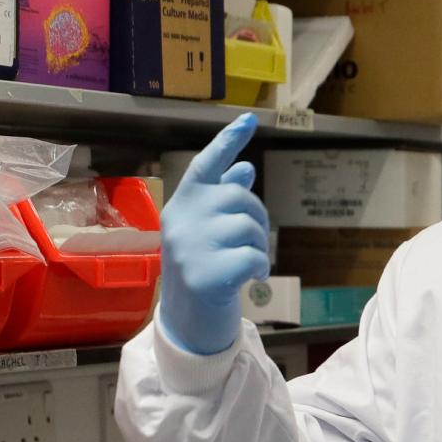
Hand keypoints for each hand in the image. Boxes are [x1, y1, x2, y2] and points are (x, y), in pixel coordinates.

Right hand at [159, 113, 269, 354]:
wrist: (188, 323)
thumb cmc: (204, 271)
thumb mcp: (210, 232)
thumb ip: (225, 200)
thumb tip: (245, 168)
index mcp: (180, 204)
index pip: (206, 165)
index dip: (228, 141)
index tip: (250, 119)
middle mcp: (181, 219)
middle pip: (239, 197)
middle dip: (256, 218)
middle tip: (249, 244)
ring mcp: (190, 246)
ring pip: (249, 226)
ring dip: (259, 247)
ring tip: (246, 264)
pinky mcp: (206, 273)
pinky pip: (254, 256)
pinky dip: (260, 268)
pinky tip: (251, 279)